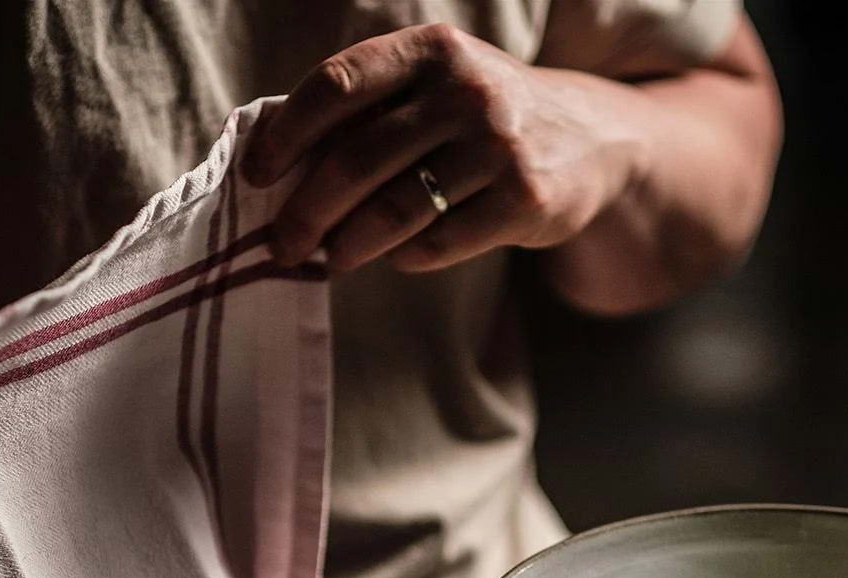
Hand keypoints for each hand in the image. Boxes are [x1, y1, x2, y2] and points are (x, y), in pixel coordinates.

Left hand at [244, 23, 642, 273]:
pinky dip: (405, 256)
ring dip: (348, 244)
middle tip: (283, 243)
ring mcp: (500, 145)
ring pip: (395, 210)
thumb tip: (273, 165)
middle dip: (308, 210)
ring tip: (327, 259)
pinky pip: (438, 242)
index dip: (286, 135)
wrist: (591, 140)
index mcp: (432, 49)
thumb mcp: (433, 86)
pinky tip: (396, 254)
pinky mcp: (524, 199)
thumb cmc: (480, 118)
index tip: (256, 175)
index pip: (337, 85)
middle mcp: (468, 89)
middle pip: (357, 159)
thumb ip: (366, 110)